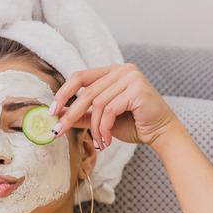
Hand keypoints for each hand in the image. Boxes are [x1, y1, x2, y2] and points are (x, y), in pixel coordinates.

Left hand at [49, 64, 180, 148]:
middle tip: (58, 131)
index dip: (63, 93)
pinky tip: (107, 140)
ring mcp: (130, 77)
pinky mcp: (137, 89)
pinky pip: (109, 109)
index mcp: (111, 72)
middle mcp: (121, 70)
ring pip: (97, 103)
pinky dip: (104, 128)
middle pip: (86, 92)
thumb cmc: (133, 124)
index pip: (80, 76)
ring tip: (99, 142)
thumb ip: (83, 114)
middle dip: (70, 114)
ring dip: (94, 127)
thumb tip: (57, 114)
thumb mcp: (102, 118)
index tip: (51, 111)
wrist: (161, 133)